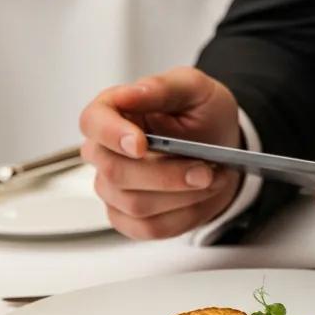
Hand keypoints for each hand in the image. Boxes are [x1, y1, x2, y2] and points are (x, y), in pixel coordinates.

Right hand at [79, 66, 242, 238]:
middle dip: (167, 174)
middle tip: (205, 169)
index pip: (92, 121)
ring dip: (183, 194)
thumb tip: (130, 93)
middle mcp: (106, 151)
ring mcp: (113, 188)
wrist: (222, 148)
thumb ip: (164, 87)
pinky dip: (184, 213)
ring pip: (135, 204)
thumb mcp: (196, 88)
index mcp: (115, 111)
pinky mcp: (128, 217)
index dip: (111, 134)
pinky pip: (150, 227)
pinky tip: (202, 195)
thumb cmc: (203, 115)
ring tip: (213, 177)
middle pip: (115, 172)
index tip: (140, 143)